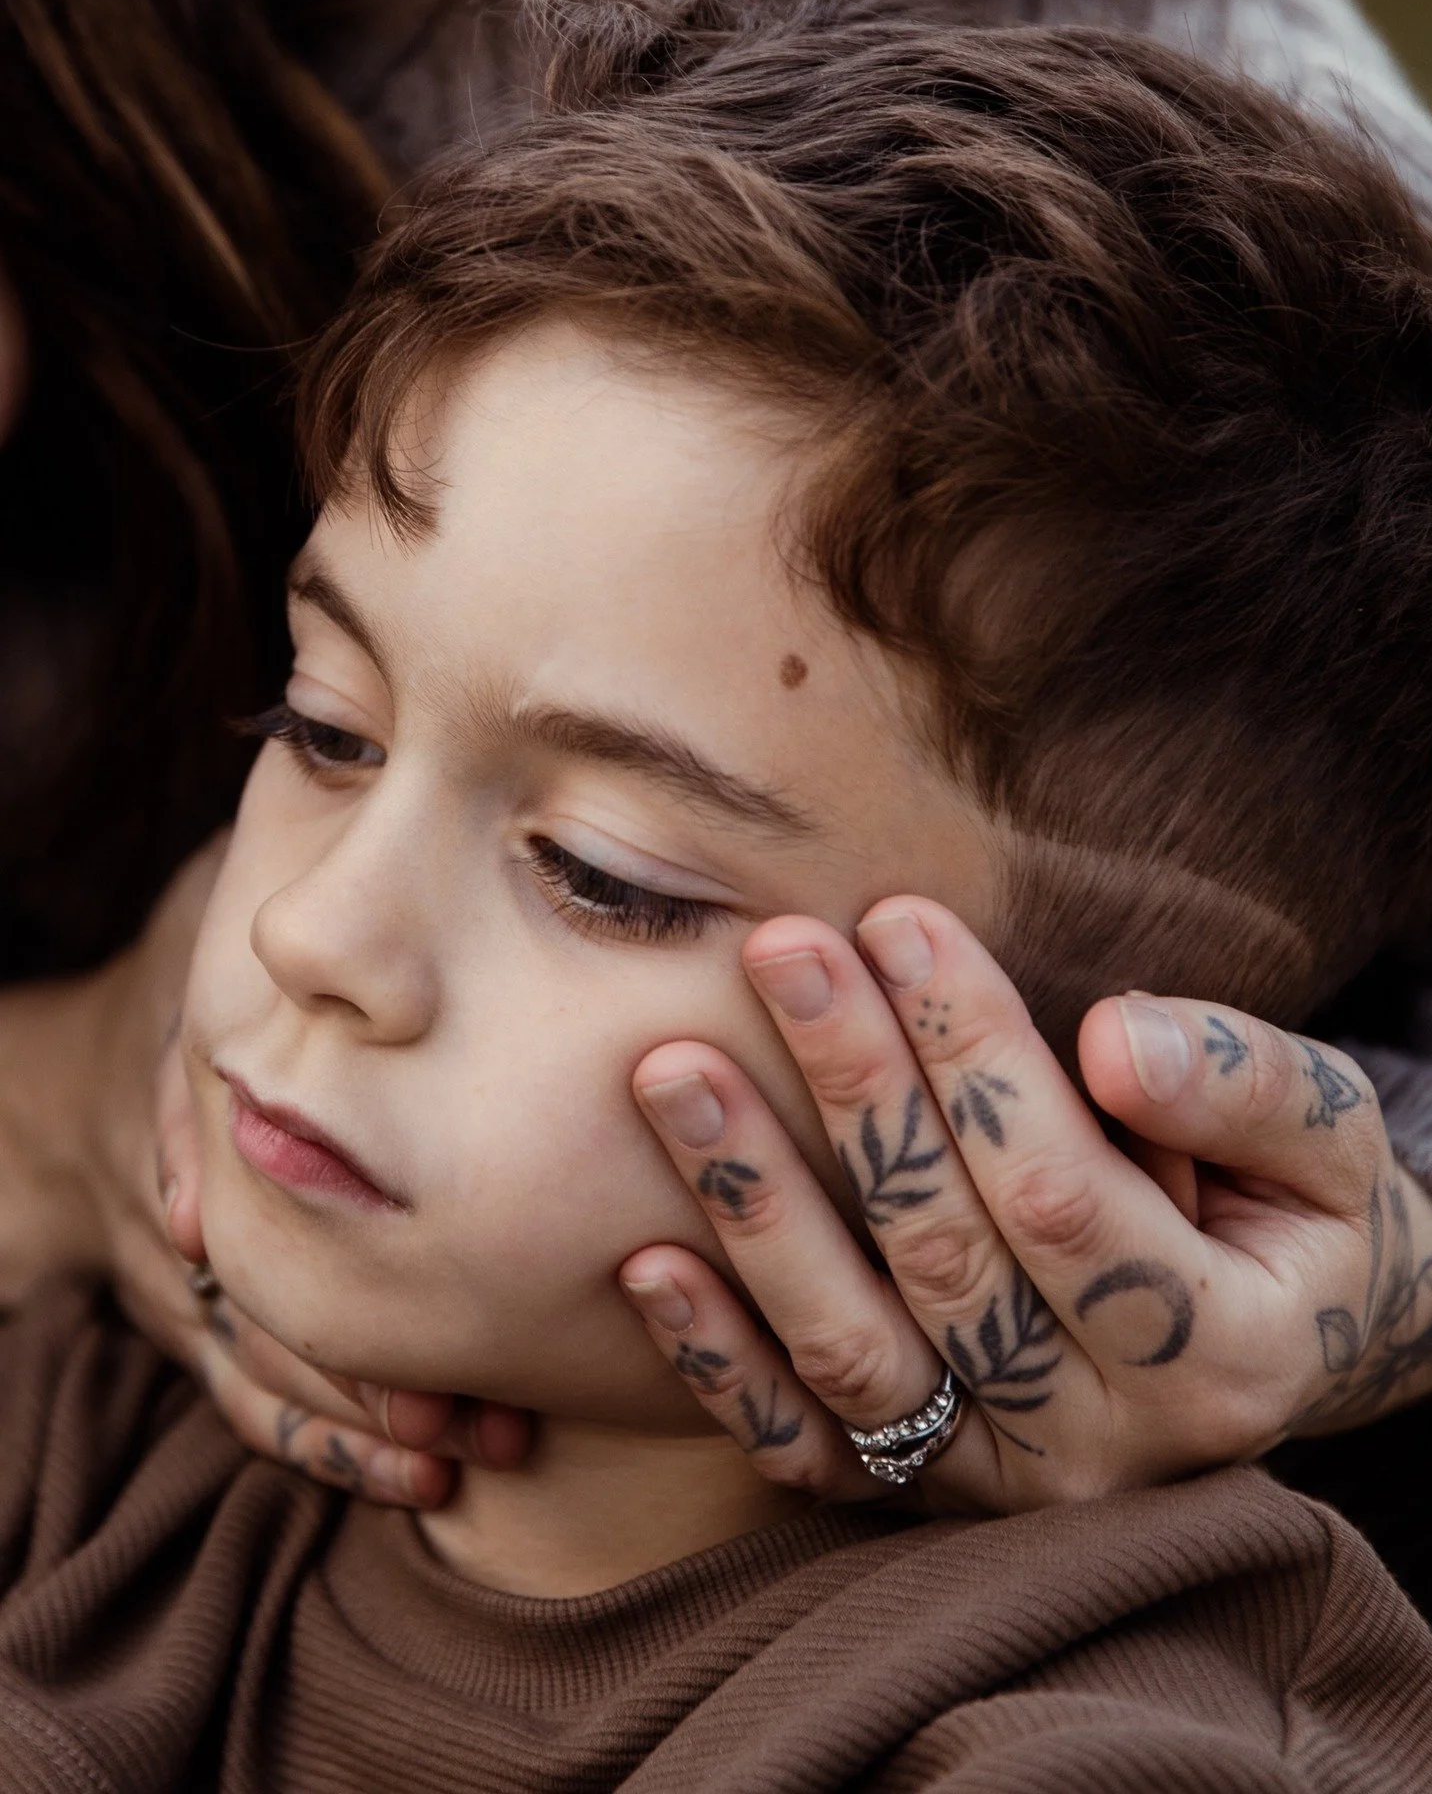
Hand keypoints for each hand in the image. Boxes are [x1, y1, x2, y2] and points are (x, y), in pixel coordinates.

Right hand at [0, 839, 525, 1506]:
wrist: (61, 1076)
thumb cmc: (177, 976)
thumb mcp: (216, 907)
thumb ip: (291, 885)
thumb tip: (385, 831)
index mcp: (198, 1090)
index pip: (270, 1189)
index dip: (359, 1258)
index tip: (469, 1306)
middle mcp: (187, 1192)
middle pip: (279, 1303)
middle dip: (381, 1367)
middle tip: (495, 1411)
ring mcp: (182, 1265)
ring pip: (264, 1369)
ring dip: (362, 1421)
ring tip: (467, 1453)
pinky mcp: (184, 1309)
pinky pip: (240, 1394)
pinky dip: (318, 1439)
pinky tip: (412, 1476)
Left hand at [618, 897, 1431, 1508]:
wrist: (1287, 1354)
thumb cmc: (1306, 1222)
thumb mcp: (1331, 1145)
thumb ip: (1245, 1088)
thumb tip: (1117, 1038)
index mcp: (1221, 1353)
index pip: (1062, 1192)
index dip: (976, 1056)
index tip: (903, 919)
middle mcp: (1102, 1442)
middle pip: (944, 1256)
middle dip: (856, 1088)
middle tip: (779, 951)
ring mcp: (1000, 1481)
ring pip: (853, 1351)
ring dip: (757, 1209)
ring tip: (672, 1075)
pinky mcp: (923, 1495)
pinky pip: (805, 1447)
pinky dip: (721, 1362)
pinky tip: (647, 1262)